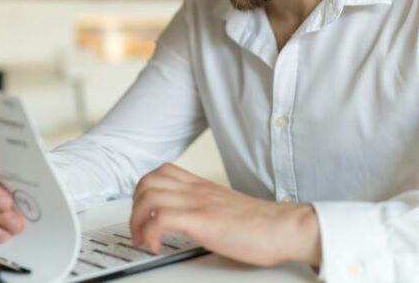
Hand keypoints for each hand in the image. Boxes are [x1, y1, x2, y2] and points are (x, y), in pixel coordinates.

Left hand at [129, 163, 321, 266]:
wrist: (285, 227)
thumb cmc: (263, 225)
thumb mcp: (228, 208)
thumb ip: (209, 208)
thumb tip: (197, 221)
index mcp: (203, 187)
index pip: (163, 172)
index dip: (145, 191)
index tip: (146, 214)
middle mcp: (197, 190)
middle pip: (147, 181)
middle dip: (134, 206)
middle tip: (140, 228)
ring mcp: (198, 203)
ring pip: (148, 195)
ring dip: (136, 220)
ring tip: (144, 239)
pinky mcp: (202, 220)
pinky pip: (160, 219)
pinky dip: (148, 234)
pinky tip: (156, 247)